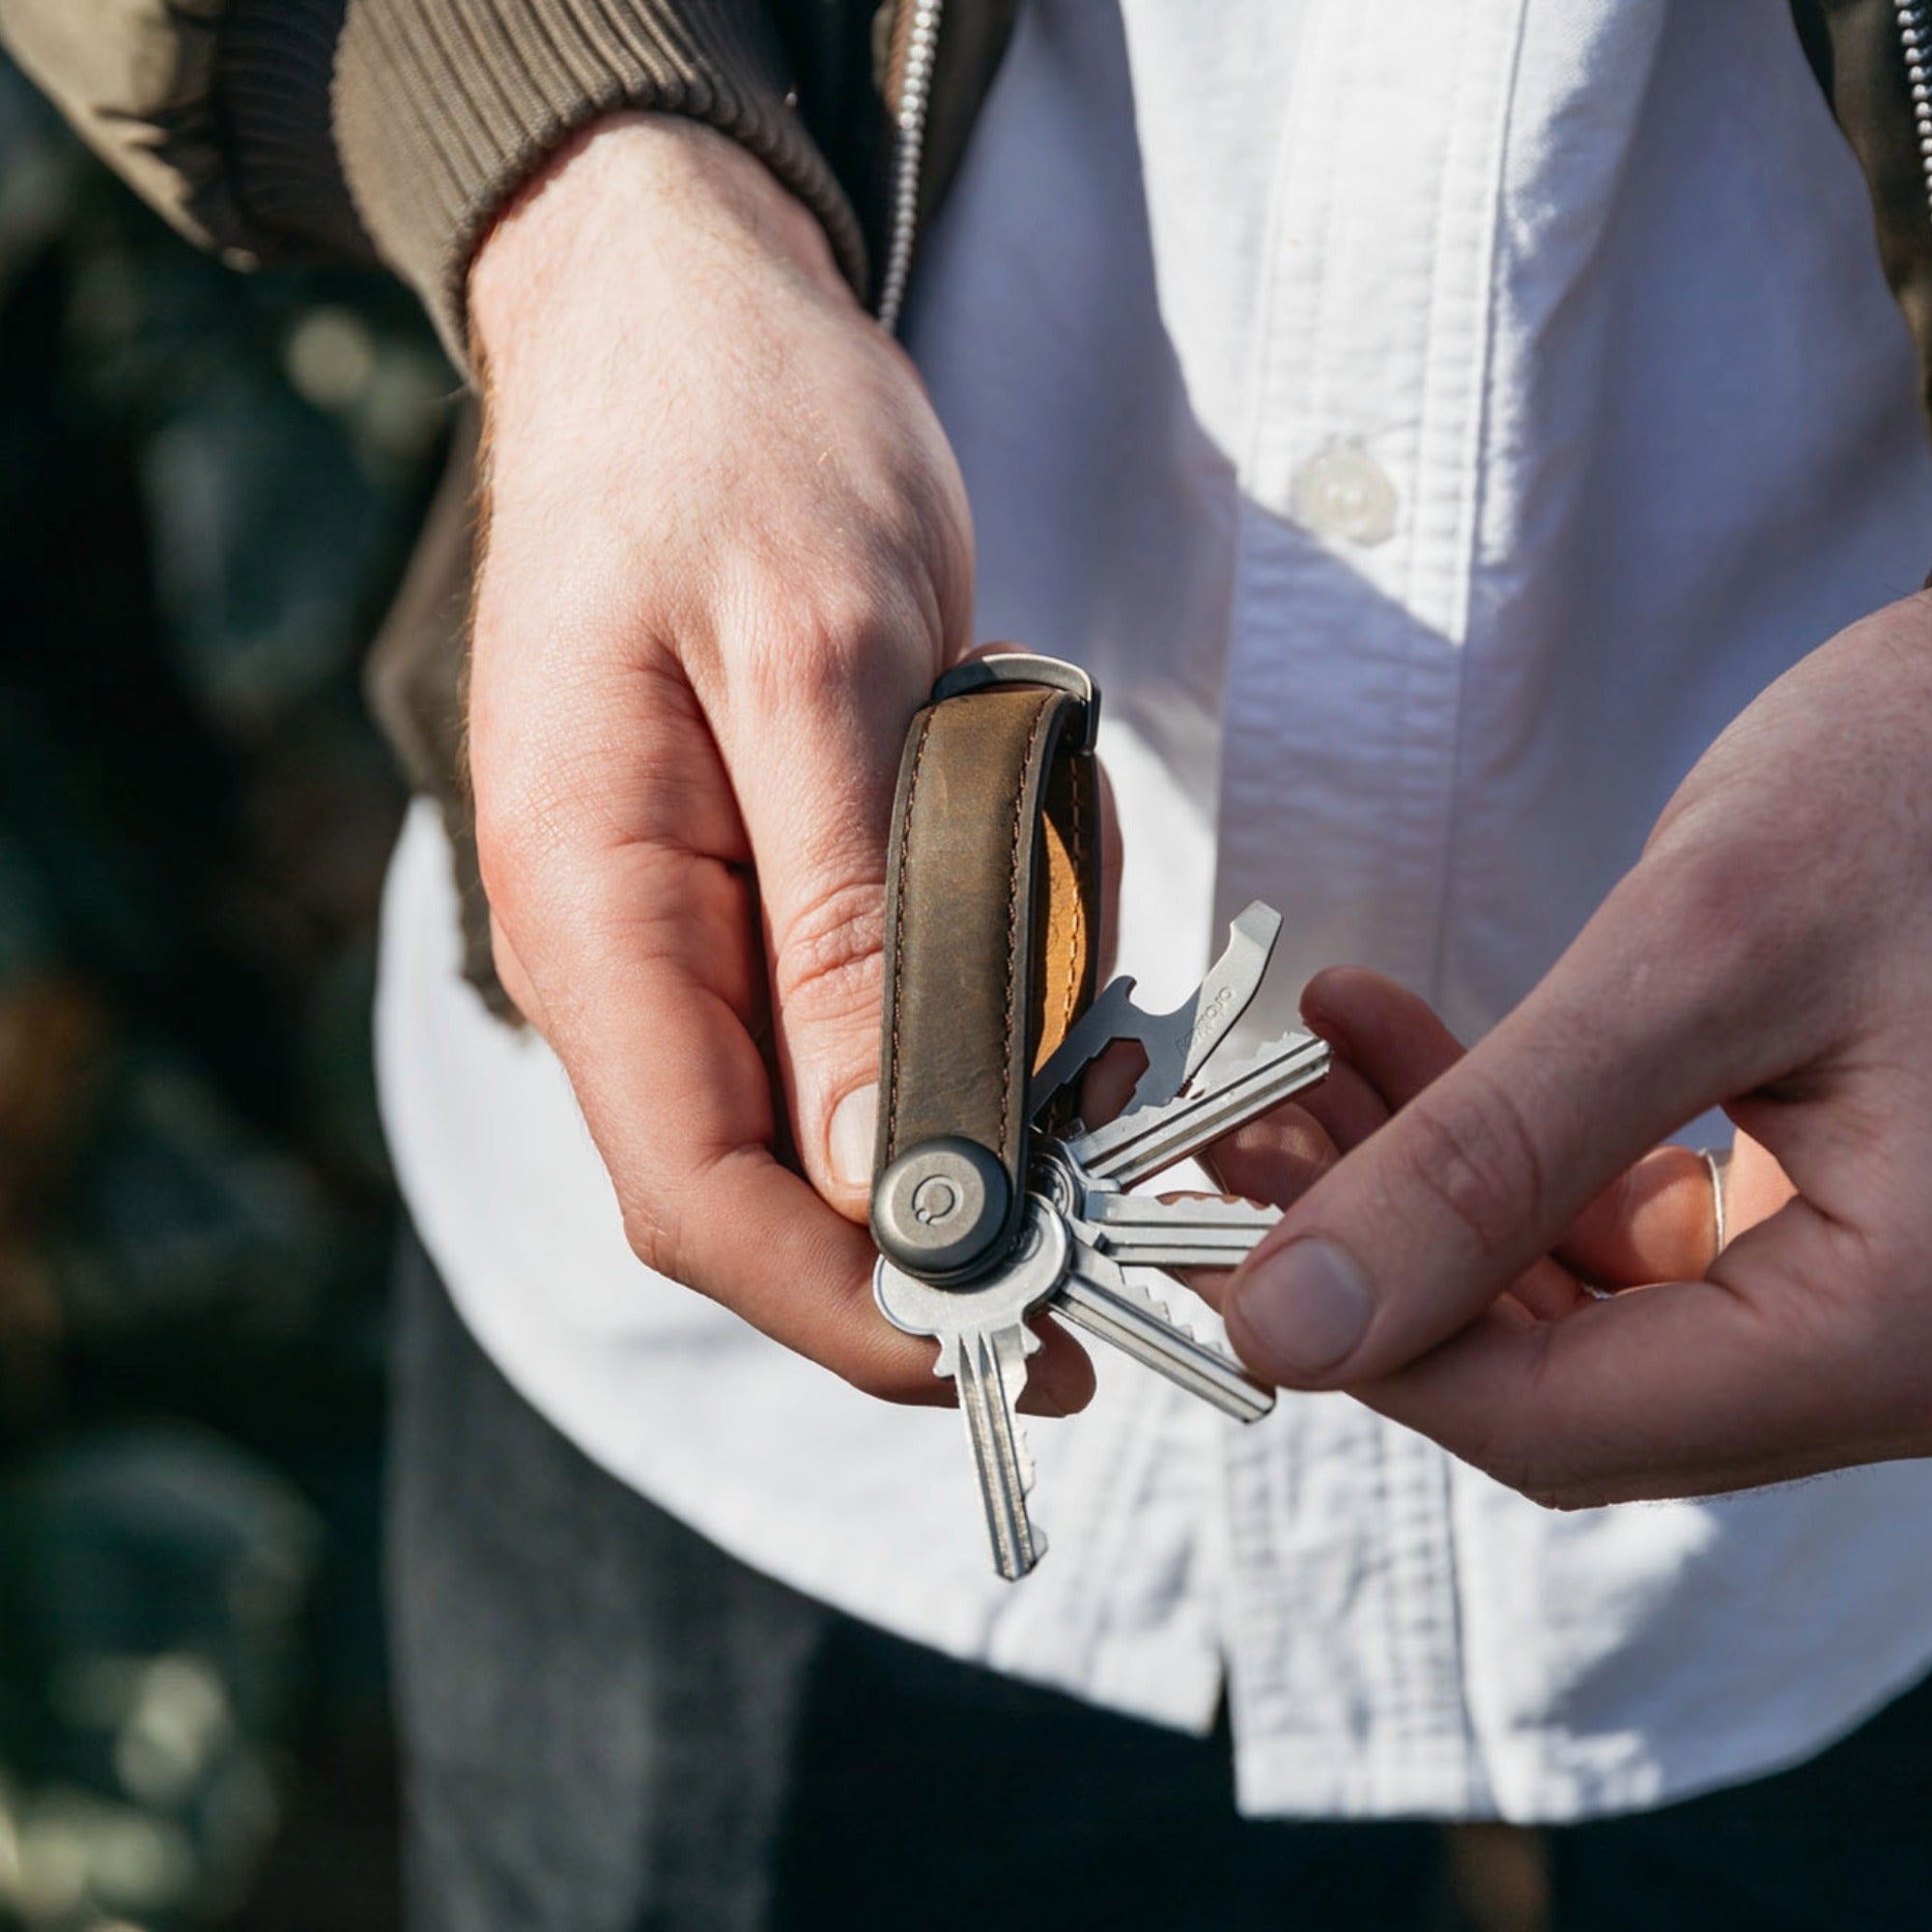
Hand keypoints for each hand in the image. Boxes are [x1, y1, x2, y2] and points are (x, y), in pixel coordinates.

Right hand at [465, 115, 1095, 1410]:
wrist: (686, 317)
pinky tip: (1043, 881)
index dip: (853, 1308)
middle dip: (948, 1212)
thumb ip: (848, 931)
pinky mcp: (751, 884)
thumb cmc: (743, 445)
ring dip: (983, 1077)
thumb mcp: (825, 665)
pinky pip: (862, 1006)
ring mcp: (682, 924)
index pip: (699, 1203)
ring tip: (1086, 942)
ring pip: (832, 1108)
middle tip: (1118, 1176)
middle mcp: (619, 952)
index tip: (1025, 1345)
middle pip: (766, 1189)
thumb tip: (883, 1179)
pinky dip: (976, 988)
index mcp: (594, 908)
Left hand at [1205, 594, 1931, 1503]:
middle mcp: (1894, 1352)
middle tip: (1237, 1132)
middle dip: (1374, 1254)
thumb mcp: (1703, 952)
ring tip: (1301, 1064)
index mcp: (1893, 1337)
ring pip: (1579, 1301)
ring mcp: (1867, 1287)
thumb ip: (1490, 1153)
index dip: (1362, 1344)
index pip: (1557, 1424)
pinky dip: (1510, 1147)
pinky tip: (1398, 1043)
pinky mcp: (1841, 1213)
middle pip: (1559, 1377)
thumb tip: (1292, 1321)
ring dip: (1422, 1189)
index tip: (1214, 1238)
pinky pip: (1633, 1226)